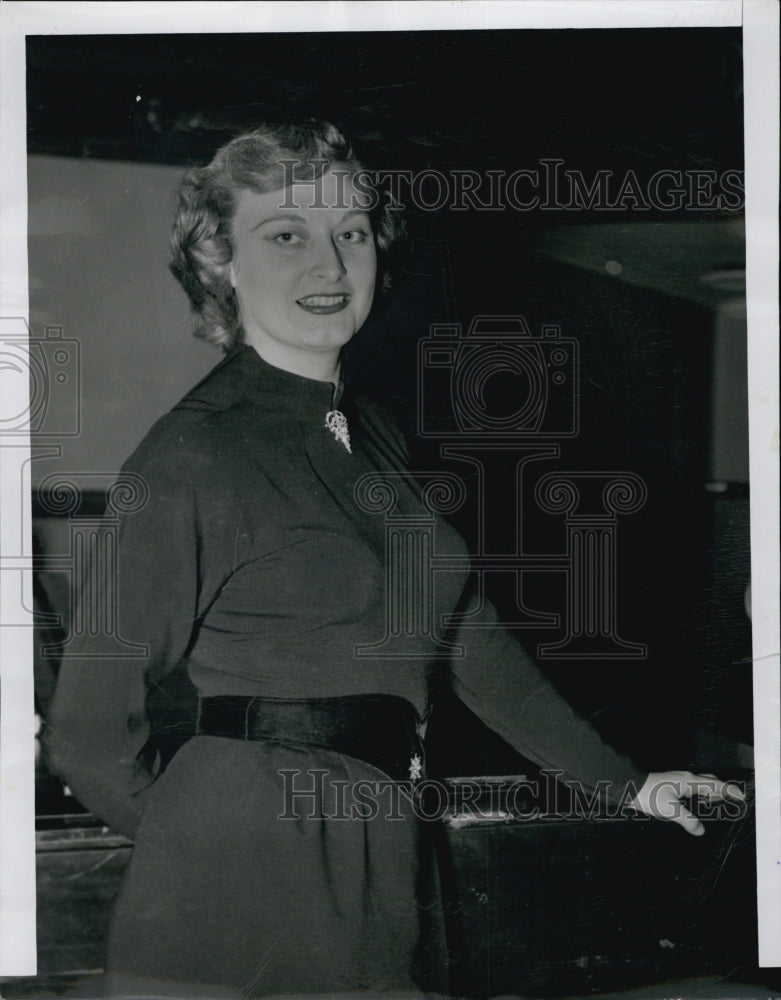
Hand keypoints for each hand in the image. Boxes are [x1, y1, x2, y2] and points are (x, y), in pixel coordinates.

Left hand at [630, 770, 745, 835]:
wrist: (628, 786)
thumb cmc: (649, 795)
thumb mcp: (670, 810)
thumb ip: (688, 820)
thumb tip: (700, 830)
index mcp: (688, 782)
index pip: (714, 785)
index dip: (728, 791)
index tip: (741, 796)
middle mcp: (685, 778)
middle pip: (708, 782)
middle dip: (720, 791)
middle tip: (730, 802)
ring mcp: (677, 780)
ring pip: (698, 785)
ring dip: (708, 794)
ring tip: (713, 806)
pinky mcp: (669, 785)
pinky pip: (689, 789)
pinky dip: (697, 796)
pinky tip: (693, 806)